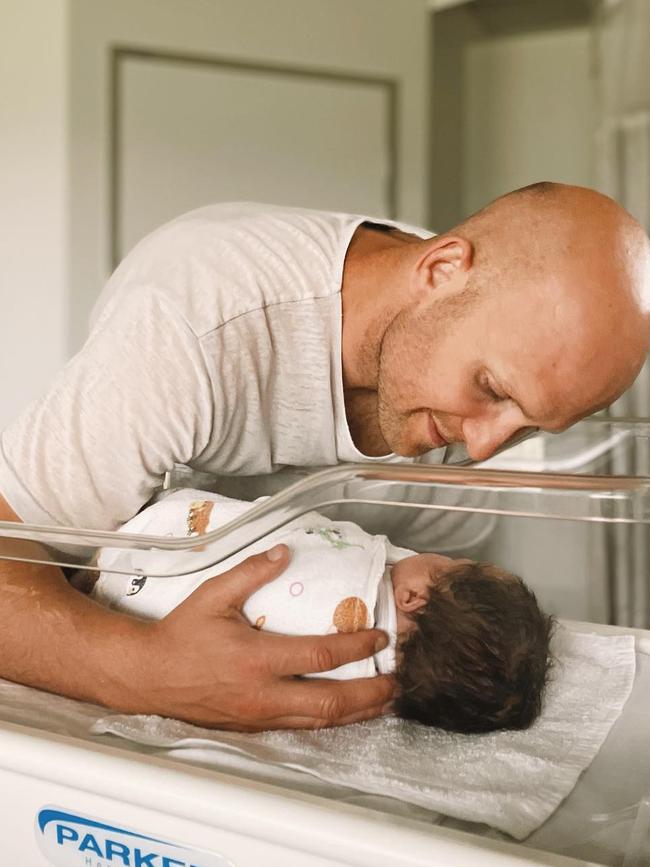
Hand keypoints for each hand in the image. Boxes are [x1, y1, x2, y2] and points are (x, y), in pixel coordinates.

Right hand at [124, 545, 394, 730]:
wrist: (149, 676)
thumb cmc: (181, 633)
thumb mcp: (213, 595)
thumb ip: (250, 572)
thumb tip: (284, 552)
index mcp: (256, 658)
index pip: (320, 655)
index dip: (357, 646)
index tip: (380, 637)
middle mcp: (263, 692)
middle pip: (330, 701)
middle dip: (370, 693)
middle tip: (397, 682)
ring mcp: (260, 715)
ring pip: (319, 722)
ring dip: (357, 713)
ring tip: (384, 701)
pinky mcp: (254, 726)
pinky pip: (301, 728)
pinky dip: (330, 721)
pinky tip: (345, 713)